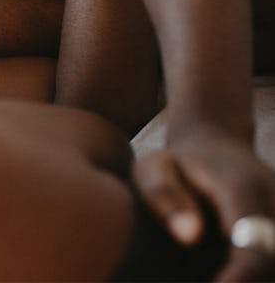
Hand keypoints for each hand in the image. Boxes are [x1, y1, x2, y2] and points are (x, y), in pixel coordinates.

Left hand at [133, 136, 274, 280]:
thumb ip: (164, 196)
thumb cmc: (175, 165)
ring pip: (274, 268)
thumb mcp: (154, 168)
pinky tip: (219, 277)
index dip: (237, 282)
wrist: (217, 146)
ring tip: (197, 278)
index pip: (254, 249)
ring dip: (249, 278)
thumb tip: (189, 237)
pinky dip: (256, 273)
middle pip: (272, 267)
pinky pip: (271, 265)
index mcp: (246, 189)